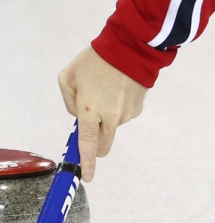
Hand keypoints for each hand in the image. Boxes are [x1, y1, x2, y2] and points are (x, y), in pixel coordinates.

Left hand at [58, 47, 147, 181]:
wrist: (131, 45)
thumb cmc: (96, 59)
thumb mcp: (69, 75)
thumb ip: (69, 101)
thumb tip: (78, 115)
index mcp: (90, 109)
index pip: (87, 144)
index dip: (86, 163)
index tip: (87, 177)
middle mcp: (110, 116)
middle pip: (102, 145)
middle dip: (95, 143)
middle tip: (91, 121)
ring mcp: (126, 114)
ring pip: (112, 127)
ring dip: (107, 117)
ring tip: (107, 89)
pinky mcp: (138, 108)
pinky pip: (124, 116)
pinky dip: (119, 108)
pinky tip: (119, 88)